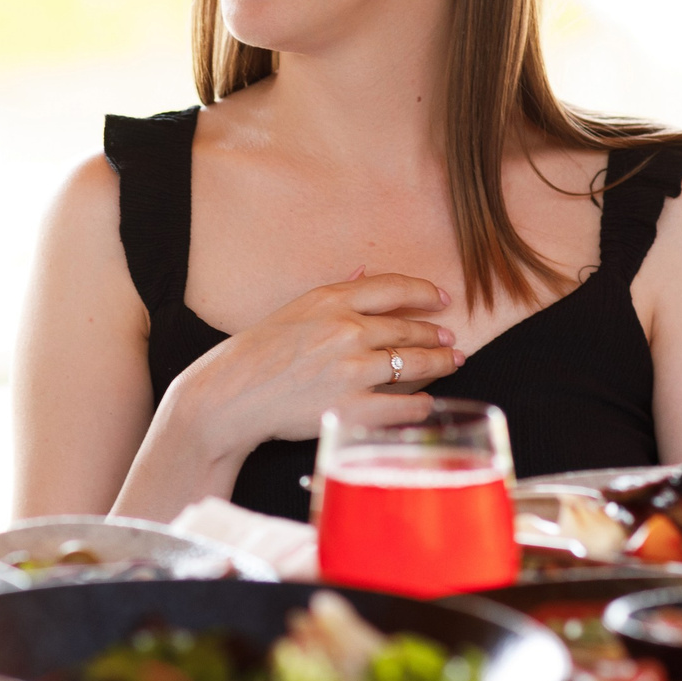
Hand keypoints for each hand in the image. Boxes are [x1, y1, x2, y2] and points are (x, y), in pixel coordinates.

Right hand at [174, 270, 462, 452]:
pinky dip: (421, 404)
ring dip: (439, 363)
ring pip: (413, 363)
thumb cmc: (255, 353)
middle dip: (435, 334)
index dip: (424, 292)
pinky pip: (403, 405)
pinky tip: (428, 403)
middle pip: (408, 328)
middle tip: (449, 339)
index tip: (441, 298)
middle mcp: (347, 330)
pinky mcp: (352, 407)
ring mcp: (352, 369)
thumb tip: (363, 272)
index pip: (393, 287)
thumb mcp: (293, 310)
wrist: (230, 395)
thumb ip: (334, 292)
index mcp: (331, 300)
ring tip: (451, 362)